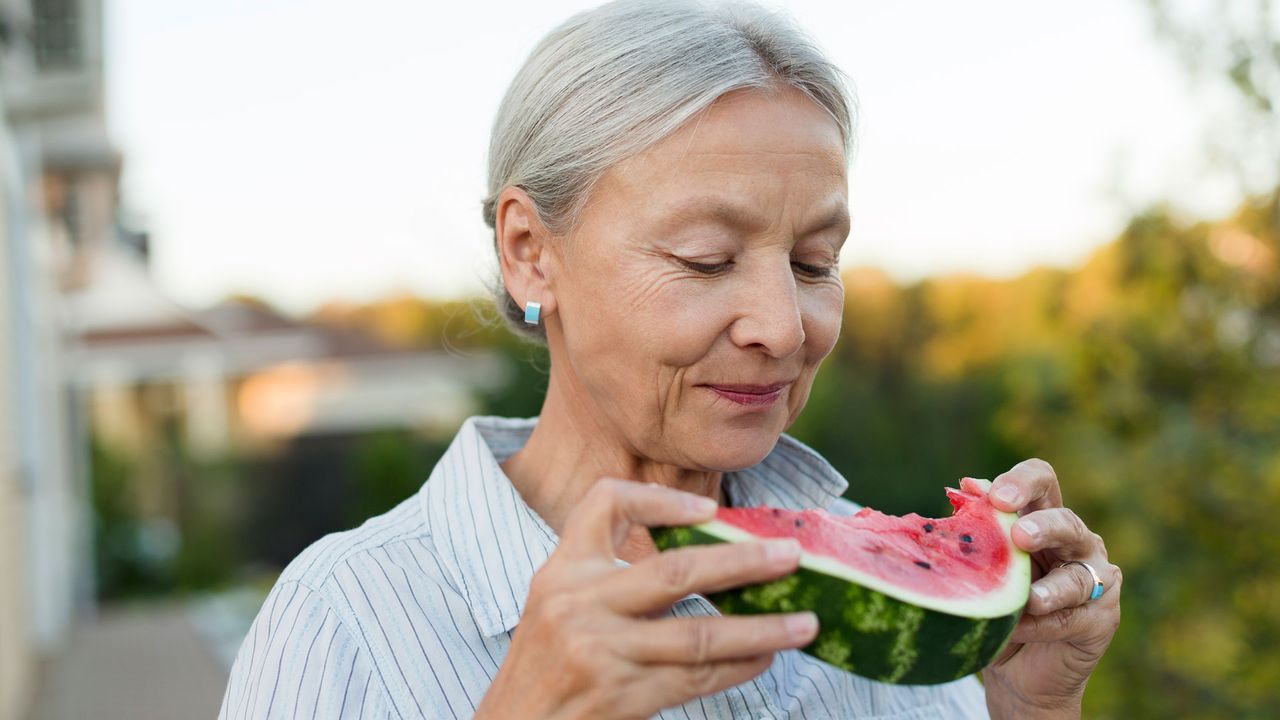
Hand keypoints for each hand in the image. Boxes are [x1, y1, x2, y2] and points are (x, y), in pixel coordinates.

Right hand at [475, 479, 819, 719]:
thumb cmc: (544, 667)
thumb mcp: (556, 605)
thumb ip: (606, 577)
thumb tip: (706, 556)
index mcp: (562, 570)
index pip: (607, 504)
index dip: (661, 500)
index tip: (709, 511)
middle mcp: (578, 604)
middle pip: (675, 571)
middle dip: (743, 562)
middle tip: (792, 555)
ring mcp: (599, 653)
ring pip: (699, 635)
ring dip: (761, 629)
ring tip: (806, 623)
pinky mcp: (620, 697)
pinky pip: (695, 679)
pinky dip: (738, 667)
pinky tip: (766, 658)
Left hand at [982, 460, 1121, 718]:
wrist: (1015, 668)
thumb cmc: (998, 604)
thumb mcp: (984, 565)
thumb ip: (981, 526)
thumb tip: (968, 485)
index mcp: (1044, 517)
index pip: (1043, 481)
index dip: (1023, 481)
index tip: (996, 497)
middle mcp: (1075, 542)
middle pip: (1067, 522)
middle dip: (1044, 527)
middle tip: (1019, 535)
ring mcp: (1094, 580)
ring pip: (1078, 576)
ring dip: (1053, 587)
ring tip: (1031, 598)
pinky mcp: (1101, 619)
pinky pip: (1072, 619)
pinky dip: (1043, 625)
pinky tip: (1019, 628)